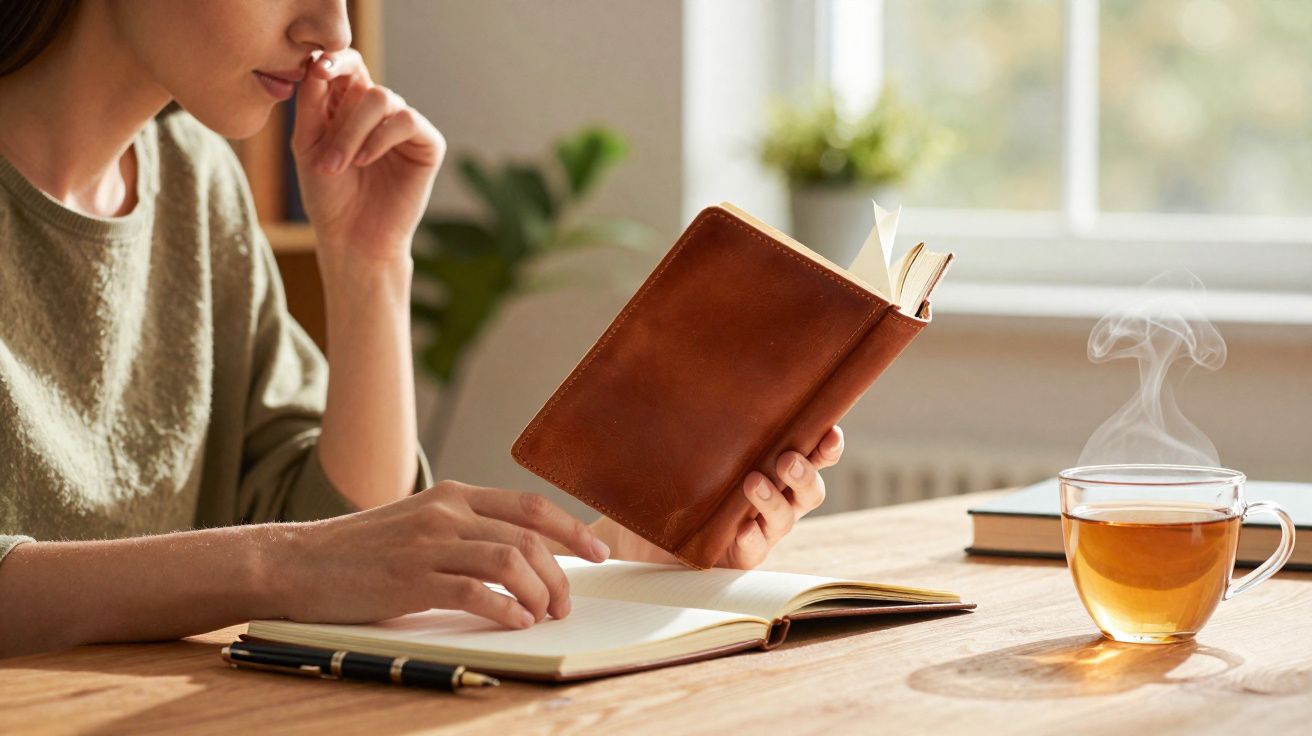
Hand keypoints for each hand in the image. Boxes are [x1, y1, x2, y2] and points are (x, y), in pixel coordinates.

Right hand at [278, 480, 610, 628]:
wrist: (296, 562)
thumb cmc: (360, 551)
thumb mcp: (419, 522)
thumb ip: (465, 529)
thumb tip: (520, 554)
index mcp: (454, 496)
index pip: (530, 507)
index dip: (572, 530)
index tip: (597, 553)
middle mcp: (446, 513)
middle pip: (529, 537)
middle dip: (560, 574)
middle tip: (565, 604)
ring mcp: (428, 545)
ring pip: (510, 562)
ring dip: (538, 594)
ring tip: (542, 617)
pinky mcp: (410, 580)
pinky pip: (475, 593)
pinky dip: (505, 610)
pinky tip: (514, 623)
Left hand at [291, 49, 444, 263]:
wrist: (353, 239)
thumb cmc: (328, 196)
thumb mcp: (308, 144)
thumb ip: (311, 103)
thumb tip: (318, 61)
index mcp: (349, 106)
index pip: (349, 65)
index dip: (336, 60)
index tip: (319, 68)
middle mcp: (380, 113)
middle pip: (364, 83)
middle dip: (340, 121)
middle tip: (326, 159)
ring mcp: (404, 127)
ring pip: (384, 99)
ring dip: (355, 131)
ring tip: (342, 165)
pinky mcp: (427, 145)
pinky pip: (407, 120)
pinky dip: (382, 137)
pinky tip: (366, 161)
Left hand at [594, 426, 844, 568]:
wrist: (644, 528)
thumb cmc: (677, 476)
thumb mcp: (691, 442)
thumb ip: (701, 412)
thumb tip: (686, 358)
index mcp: (774, 466)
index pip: (813, 455)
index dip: (827, 446)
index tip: (830, 430)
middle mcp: (776, 497)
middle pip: (810, 489)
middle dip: (805, 472)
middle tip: (787, 458)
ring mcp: (761, 528)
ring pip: (785, 518)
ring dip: (773, 500)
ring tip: (752, 483)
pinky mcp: (739, 554)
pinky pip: (754, 549)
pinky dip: (751, 538)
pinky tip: (742, 528)